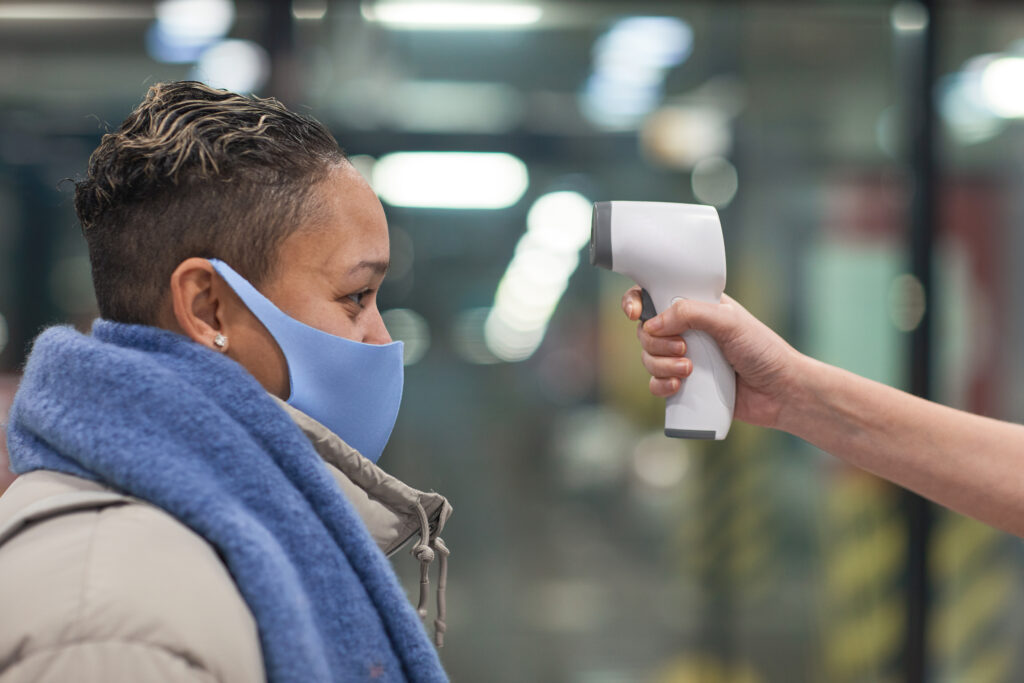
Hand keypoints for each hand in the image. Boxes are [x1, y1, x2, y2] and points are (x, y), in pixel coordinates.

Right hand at [621, 288, 803, 428]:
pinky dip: (660, 385)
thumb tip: (654, 322)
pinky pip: (656, 384)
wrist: (780, 392)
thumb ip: (691, 313)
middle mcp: (687, 331)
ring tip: (688, 371)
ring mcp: (684, 359)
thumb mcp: (729, 322)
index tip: (635, 314)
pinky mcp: (685, 386)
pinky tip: (677, 387)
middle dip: (656, 342)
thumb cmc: (764, 350)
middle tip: (684, 348)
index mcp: (696, 307)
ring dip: (660, 365)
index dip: (637, 303)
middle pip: (646, 332)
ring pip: (648, 358)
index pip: (655, 297)